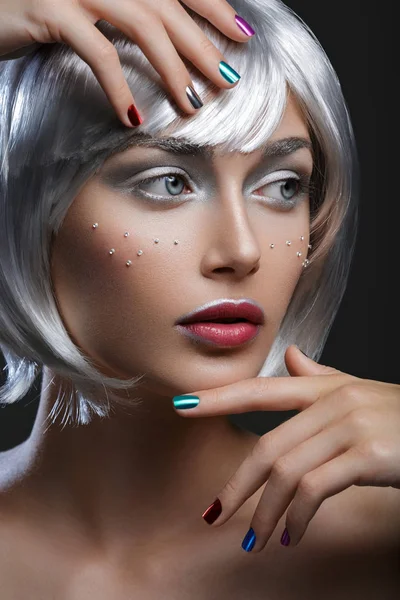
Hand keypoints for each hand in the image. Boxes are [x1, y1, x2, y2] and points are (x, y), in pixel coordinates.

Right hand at [0, 0, 253, 126]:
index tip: (241, 34)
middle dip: (202, 45)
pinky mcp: (50, 9)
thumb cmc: (37, 8)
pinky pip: (97, 51)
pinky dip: (118, 87)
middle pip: (168, 6)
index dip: (213, 6)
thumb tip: (169, 43)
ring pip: (142, 25)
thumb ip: (126, 14)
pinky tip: (131, 116)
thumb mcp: (88, 5)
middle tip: (226, 81)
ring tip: (191, 104)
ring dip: (172, 68)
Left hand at [172, 344, 399, 550]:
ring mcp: (351, 426)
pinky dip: (297, 517)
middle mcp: (333, 402)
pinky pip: (315, 489)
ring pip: (286, 472)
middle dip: (237, 486)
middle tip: (216, 514)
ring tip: (256, 540)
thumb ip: (321, 376)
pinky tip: (293, 535)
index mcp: (325, 387)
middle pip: (267, 446)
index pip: (261, 390)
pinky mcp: (368, 454)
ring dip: (265, 513)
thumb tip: (292, 355)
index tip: (183, 406)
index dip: (219, 397)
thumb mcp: (359, 390)